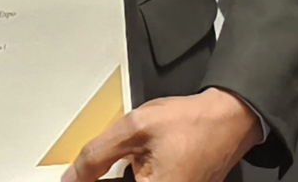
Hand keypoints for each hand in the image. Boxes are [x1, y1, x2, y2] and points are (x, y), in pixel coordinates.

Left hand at [62, 89, 261, 181]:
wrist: (226, 121)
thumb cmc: (188, 123)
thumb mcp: (134, 128)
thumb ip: (98, 155)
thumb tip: (72, 177)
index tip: (79, 177)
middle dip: (109, 178)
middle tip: (91, 170)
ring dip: (120, 177)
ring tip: (116, 164)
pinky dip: (136, 177)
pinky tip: (134, 165)